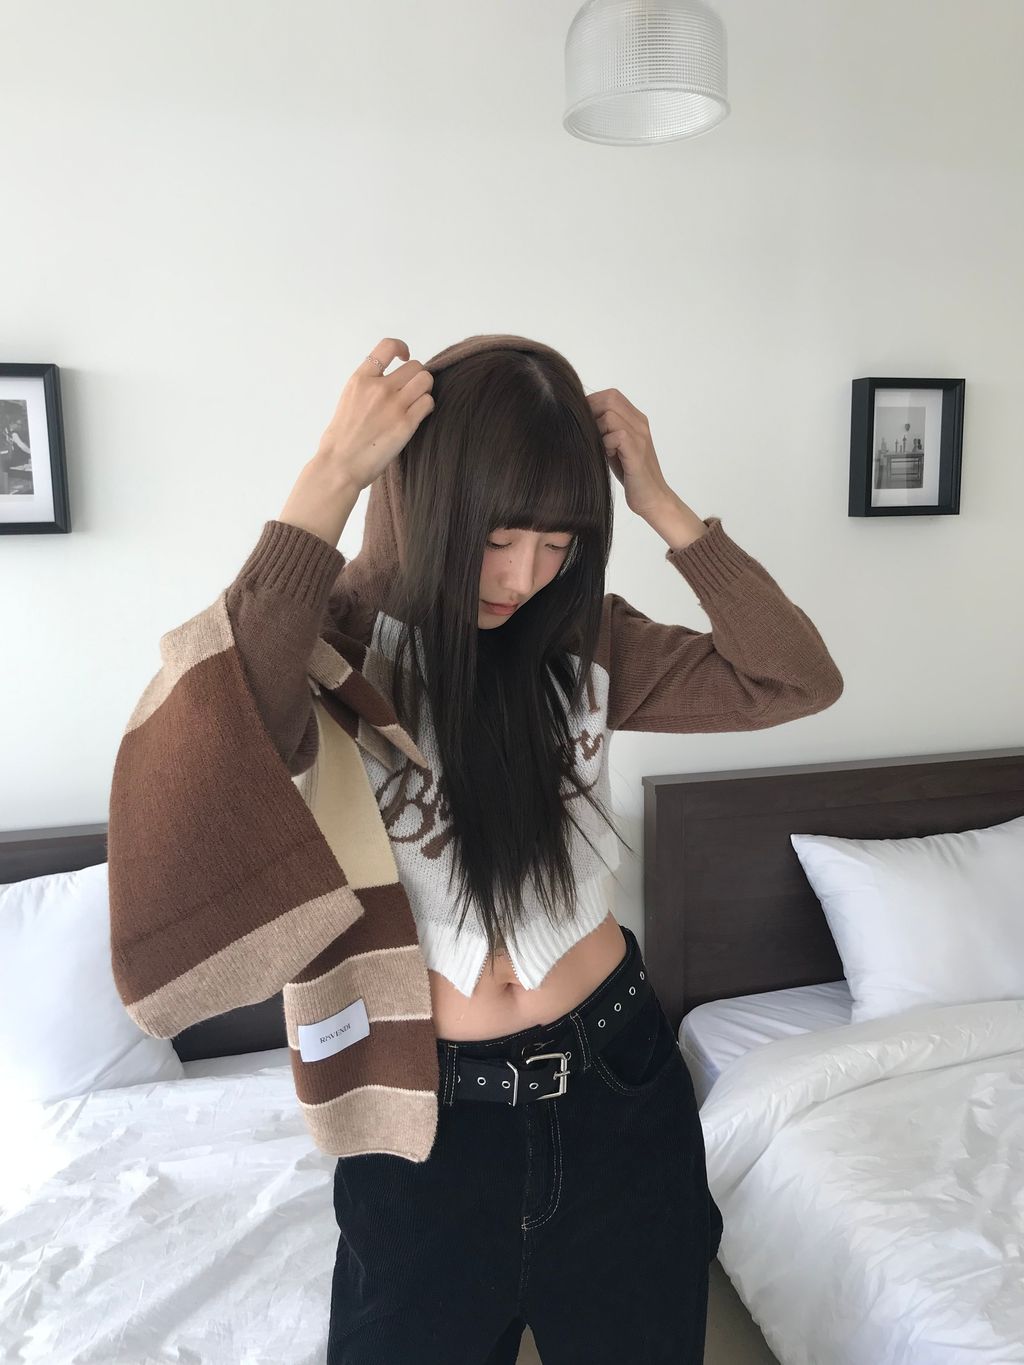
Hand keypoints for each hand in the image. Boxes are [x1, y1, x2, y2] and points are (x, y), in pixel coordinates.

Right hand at [314, 337, 434, 493]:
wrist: (340, 465)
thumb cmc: (340, 439)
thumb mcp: (348, 400)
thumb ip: (367, 386)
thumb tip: (386, 381)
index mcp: (360, 379)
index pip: (387, 346)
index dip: (402, 348)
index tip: (404, 358)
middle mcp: (379, 388)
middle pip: (415, 366)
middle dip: (416, 376)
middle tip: (411, 391)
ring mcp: (394, 405)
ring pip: (426, 380)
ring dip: (424, 390)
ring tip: (415, 402)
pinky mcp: (406, 424)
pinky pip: (428, 403)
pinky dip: (427, 407)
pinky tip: (417, 415)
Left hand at [585, 388, 673, 518]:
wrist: (652, 498)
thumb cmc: (630, 474)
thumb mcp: (614, 446)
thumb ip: (604, 430)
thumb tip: (578, 420)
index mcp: (636, 420)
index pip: (611, 395)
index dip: (592, 402)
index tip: (581, 419)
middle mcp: (640, 424)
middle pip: (610, 399)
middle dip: (591, 412)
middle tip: (586, 432)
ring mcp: (641, 436)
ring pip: (610, 415)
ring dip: (597, 429)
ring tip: (601, 447)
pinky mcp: (637, 452)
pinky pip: (617, 435)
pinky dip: (605, 444)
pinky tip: (608, 455)